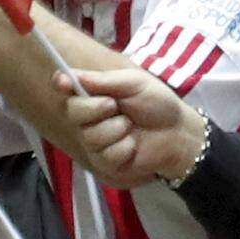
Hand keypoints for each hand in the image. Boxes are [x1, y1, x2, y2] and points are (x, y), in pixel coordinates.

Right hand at [54, 59, 204, 183]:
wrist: (177, 132)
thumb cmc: (156, 102)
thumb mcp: (132, 83)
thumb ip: (101, 81)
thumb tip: (65, 75)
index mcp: (94, 93)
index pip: (67, 87)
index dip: (62, 84)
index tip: (63, 82)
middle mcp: (89, 117)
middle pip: (73, 112)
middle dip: (95, 108)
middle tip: (115, 106)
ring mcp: (94, 141)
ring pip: (90, 136)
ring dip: (116, 129)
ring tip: (131, 127)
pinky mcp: (104, 162)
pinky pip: (105, 155)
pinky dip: (124, 148)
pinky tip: (133, 146)